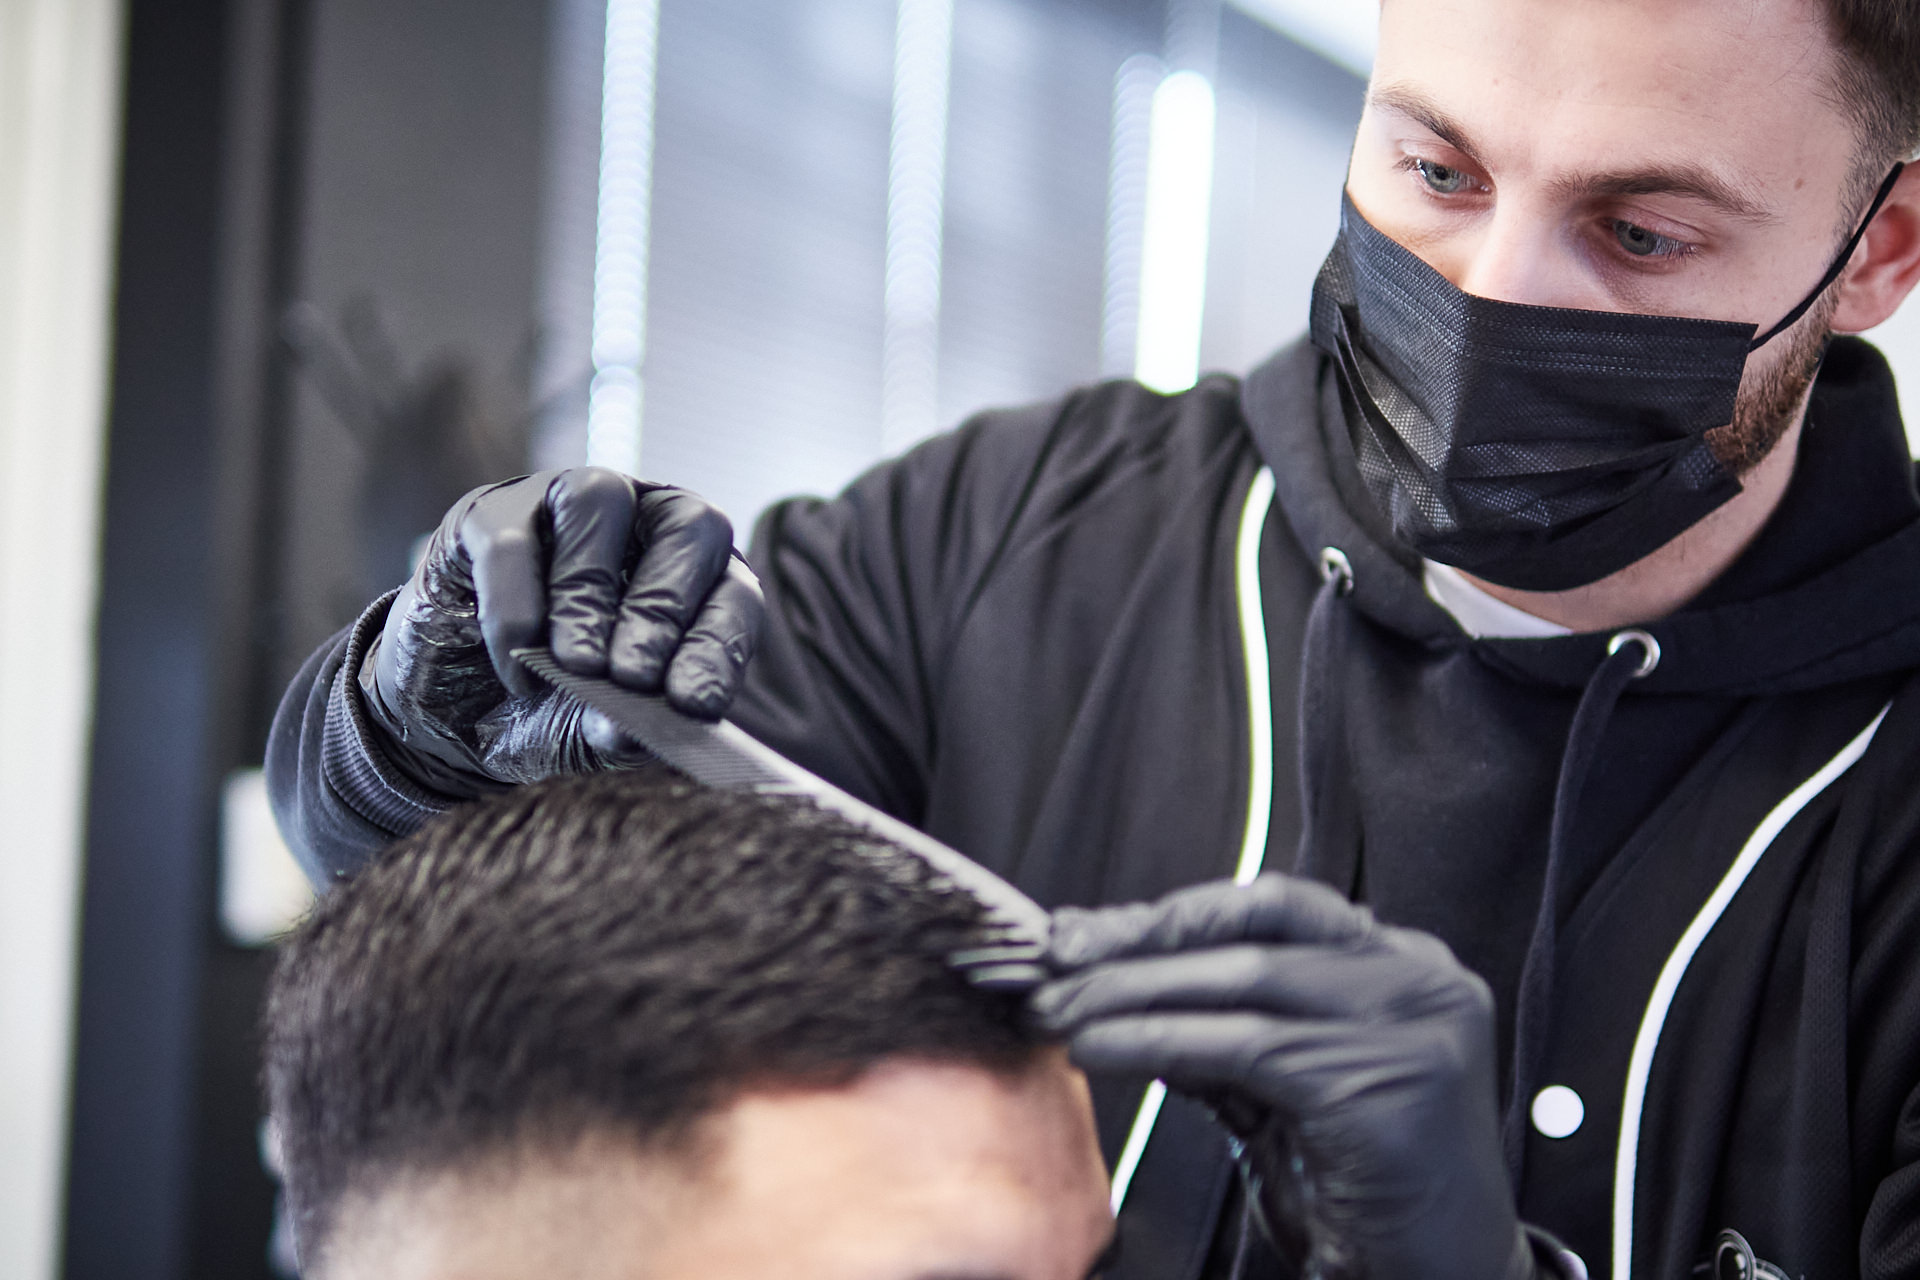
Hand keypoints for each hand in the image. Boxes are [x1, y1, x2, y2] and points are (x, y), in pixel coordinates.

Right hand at [359, 468, 764, 793]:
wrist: (450, 717)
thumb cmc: (545, 713)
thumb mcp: (587, 736)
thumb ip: (616, 734)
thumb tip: (630, 731)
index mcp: (692, 579)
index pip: (733, 593)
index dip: (719, 646)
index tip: (694, 704)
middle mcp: (640, 524)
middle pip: (686, 524)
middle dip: (662, 607)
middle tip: (632, 677)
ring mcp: (563, 505)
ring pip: (599, 500)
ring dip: (592, 589)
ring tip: (578, 664)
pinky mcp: (488, 516)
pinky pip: (510, 542)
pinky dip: (515, 610)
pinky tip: (517, 669)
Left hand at [1032, 875, 1535, 1279]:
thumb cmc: (1364, 1197)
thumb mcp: (1281, 1092)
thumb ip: (1224, 1030)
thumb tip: (1112, 982)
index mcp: (1404, 966)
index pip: (1272, 906)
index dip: (1172, 913)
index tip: (1087, 932)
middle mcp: (1420, 980)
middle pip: (1255, 927)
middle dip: (1141, 941)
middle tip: (1054, 963)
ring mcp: (1412, 1026)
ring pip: (1242, 979)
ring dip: (1131, 992)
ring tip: (1059, 1010)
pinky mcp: (1382, 1082)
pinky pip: (1242, 1044)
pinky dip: (1155, 1040)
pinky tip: (1098, 1048)